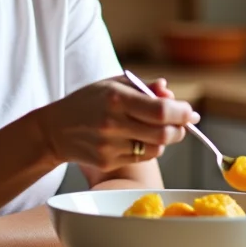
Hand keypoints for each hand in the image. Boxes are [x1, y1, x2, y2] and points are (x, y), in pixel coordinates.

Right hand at [36, 78, 198, 171]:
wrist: (54, 129)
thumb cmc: (88, 102)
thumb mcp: (113, 84)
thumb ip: (144, 87)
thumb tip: (170, 92)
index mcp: (116, 98)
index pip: (161, 110)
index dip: (182, 113)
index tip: (190, 112)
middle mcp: (112, 123)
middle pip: (164, 133)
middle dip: (181, 128)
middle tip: (184, 122)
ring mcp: (109, 146)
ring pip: (157, 148)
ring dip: (166, 139)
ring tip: (159, 128)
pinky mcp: (107, 162)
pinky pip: (142, 157)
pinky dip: (150, 149)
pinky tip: (141, 138)